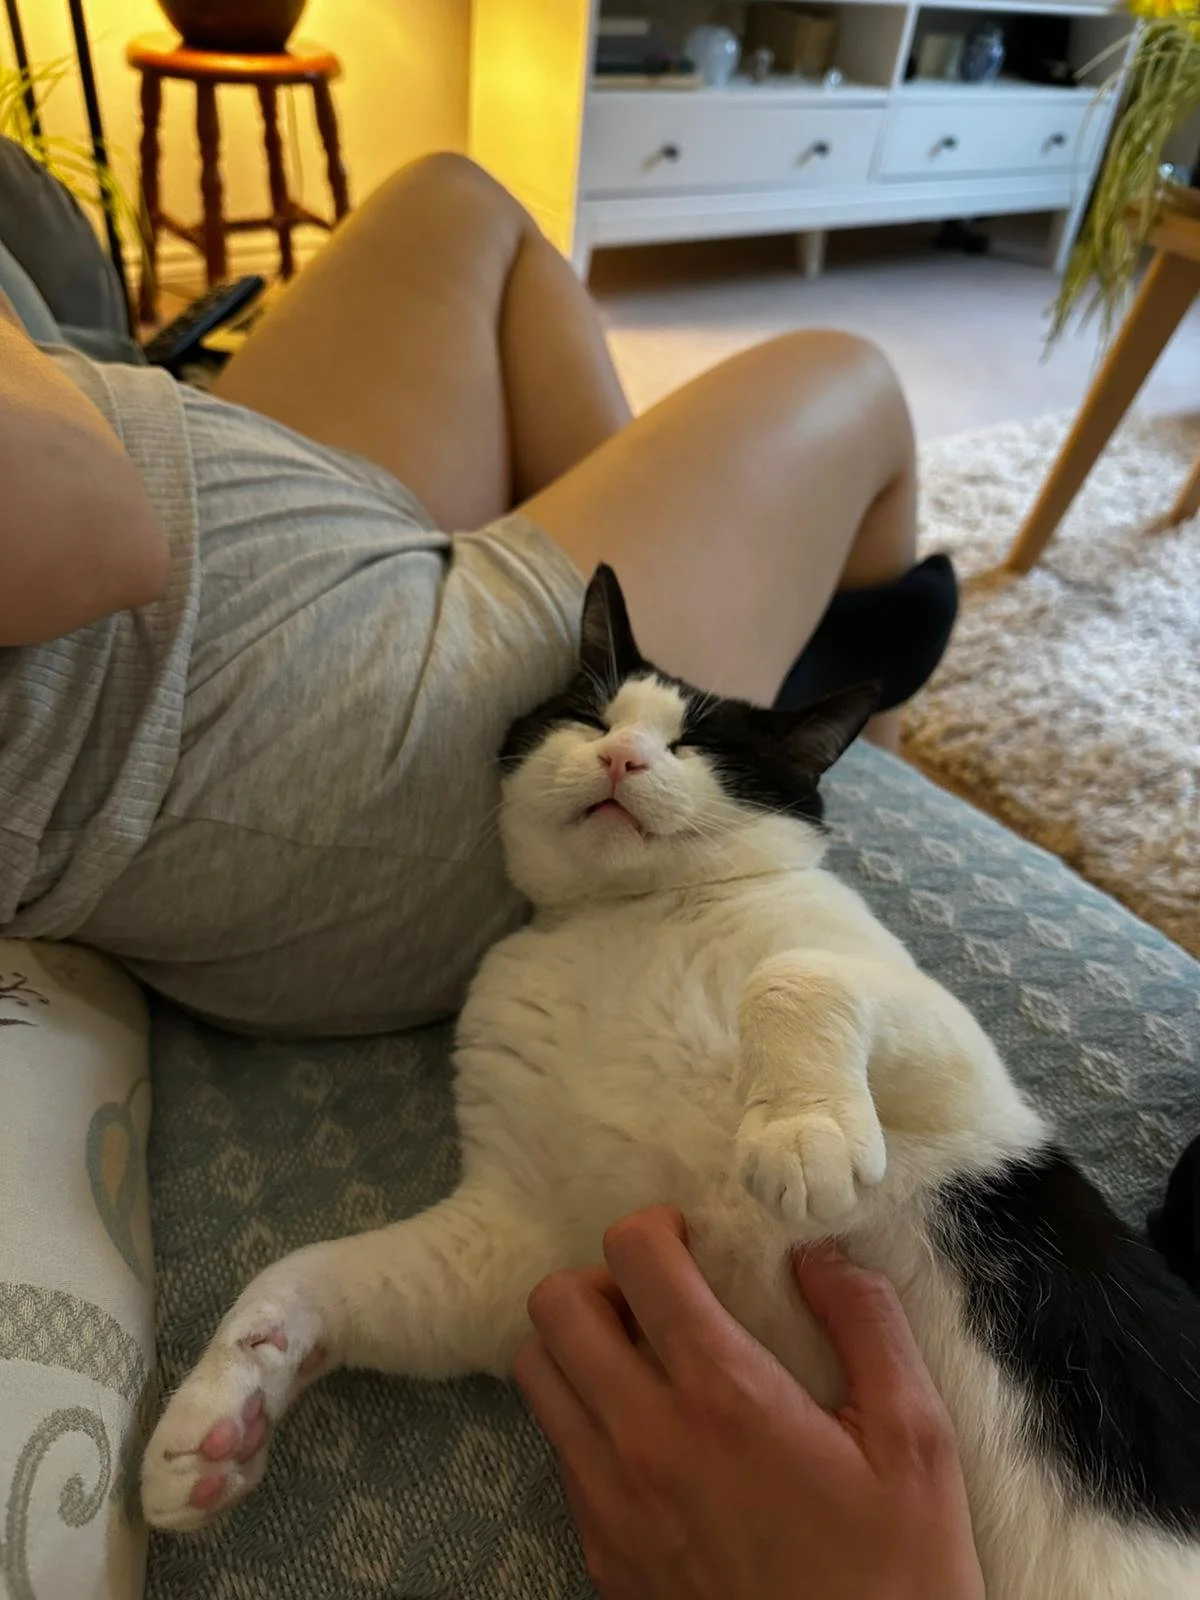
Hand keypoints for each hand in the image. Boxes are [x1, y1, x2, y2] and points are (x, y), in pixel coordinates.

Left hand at [515, 1207, 984, 1599]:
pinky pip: (557, 1452)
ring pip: (536, 1377)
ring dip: (577, 1348)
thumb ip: (867, 1324)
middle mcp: (644, 1439)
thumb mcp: (917, 1441)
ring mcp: (610, 1503)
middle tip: (655, 1299)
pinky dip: (584, 1419)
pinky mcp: (600, 1556)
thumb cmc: (894, 1576)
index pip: (635, 1259)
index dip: (654, 1226)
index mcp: (722, 1394)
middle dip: (599, 1279)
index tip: (690, 1240)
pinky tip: (650, 1437)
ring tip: (640, 1360)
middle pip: (554, 1308)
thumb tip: (817, 1254)